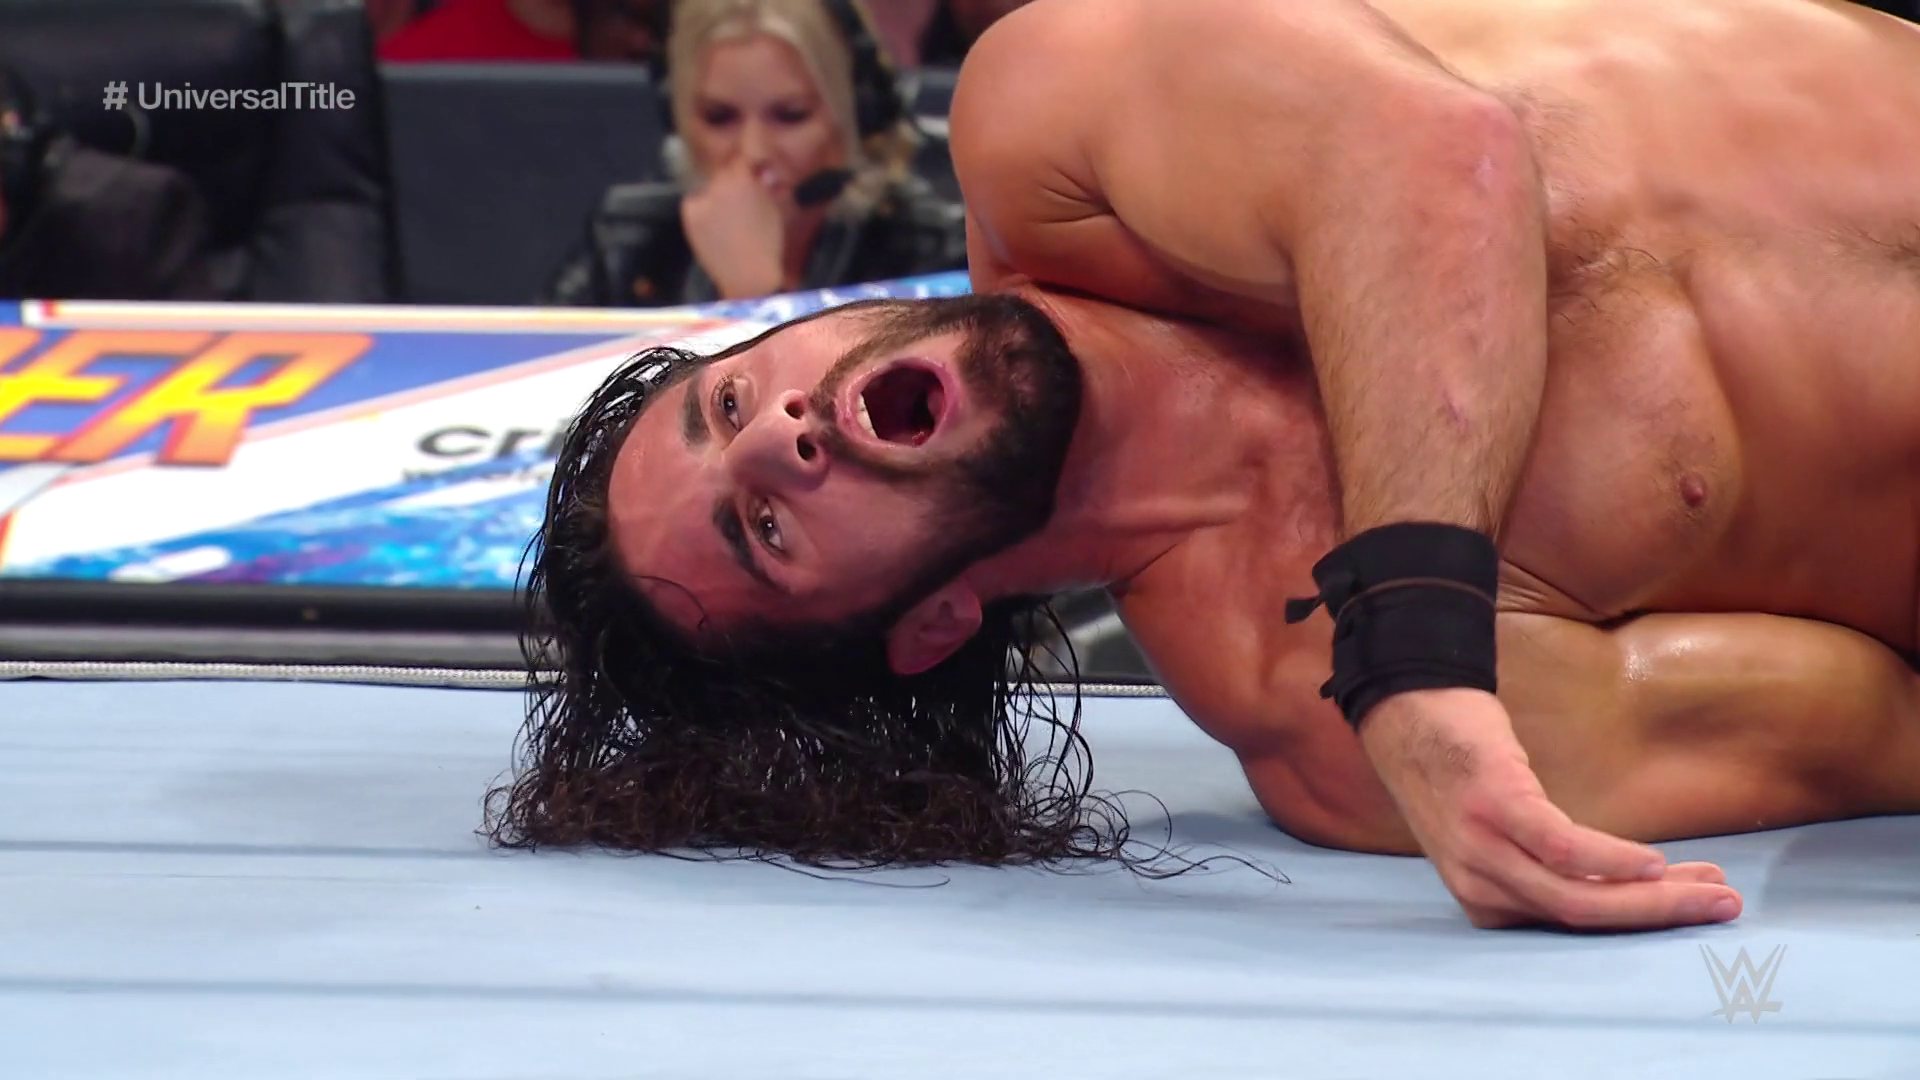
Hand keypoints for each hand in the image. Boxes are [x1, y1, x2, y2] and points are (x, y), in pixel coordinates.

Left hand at [680, 158, 789, 299]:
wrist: (746, 276)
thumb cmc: (767, 243)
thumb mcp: (772, 208)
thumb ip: (764, 185)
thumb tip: (761, 172)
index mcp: (742, 179)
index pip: (740, 158)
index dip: (744, 164)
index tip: (749, 171)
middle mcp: (718, 184)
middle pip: (722, 172)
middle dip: (730, 180)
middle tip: (738, 198)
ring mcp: (700, 199)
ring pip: (707, 188)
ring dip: (715, 195)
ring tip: (726, 217)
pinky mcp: (688, 214)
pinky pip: (695, 203)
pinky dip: (702, 209)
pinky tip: (713, 226)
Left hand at [1359, 687, 1743, 930]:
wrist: (1403, 704)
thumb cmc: (1455, 766)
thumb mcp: (1489, 833)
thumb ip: (1535, 862)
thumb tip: (1615, 875)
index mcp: (1485, 898)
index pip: (1573, 927)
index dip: (1642, 922)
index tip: (1696, 907)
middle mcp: (1480, 885)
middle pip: (1584, 918)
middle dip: (1663, 918)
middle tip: (1726, 909)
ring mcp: (1482, 847)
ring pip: (1579, 894)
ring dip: (1655, 895)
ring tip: (1712, 885)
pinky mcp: (1493, 806)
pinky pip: (1559, 848)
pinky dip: (1610, 859)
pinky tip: (1652, 862)